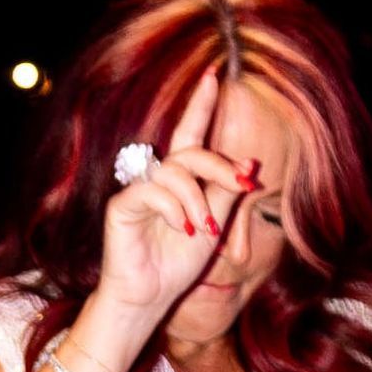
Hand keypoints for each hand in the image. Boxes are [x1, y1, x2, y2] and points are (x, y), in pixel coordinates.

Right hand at [93, 68, 257, 331]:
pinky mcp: (123, 206)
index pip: (191, 135)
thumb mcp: (214, 224)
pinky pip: (152, 191)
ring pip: (174, 171)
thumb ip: (227, 192)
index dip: (201, 105)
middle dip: (219, 165)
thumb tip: (249, 163)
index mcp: (180, 180)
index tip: (215, 73)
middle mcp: (157, 179)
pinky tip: (183, 229)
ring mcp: (138, 190)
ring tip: (202, 227)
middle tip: (242, 182)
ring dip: (196, 198)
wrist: (149, 298)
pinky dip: (174, 209)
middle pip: (190, 151)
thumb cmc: (177, 264)